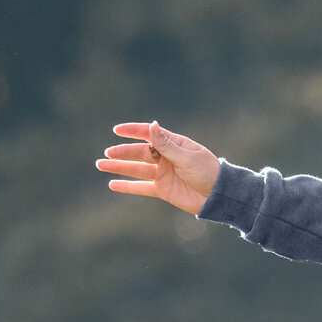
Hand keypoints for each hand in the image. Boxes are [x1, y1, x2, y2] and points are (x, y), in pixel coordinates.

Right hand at [97, 121, 219, 215]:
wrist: (220, 196)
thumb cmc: (208, 172)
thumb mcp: (187, 157)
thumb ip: (167, 145)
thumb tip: (152, 125)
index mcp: (174, 144)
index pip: (149, 134)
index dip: (133, 131)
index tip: (117, 130)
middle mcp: (165, 157)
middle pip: (140, 153)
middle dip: (123, 152)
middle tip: (108, 153)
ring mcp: (163, 173)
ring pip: (136, 169)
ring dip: (119, 167)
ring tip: (101, 165)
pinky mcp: (163, 190)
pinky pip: (142, 187)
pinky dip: (128, 186)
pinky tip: (112, 184)